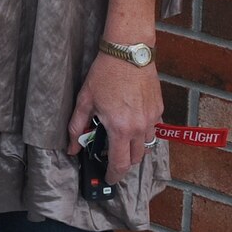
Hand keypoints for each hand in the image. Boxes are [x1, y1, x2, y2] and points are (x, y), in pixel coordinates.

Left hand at [66, 53, 161, 177]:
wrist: (129, 52)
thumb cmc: (105, 73)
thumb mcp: (85, 99)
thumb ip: (77, 126)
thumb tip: (72, 148)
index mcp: (120, 128)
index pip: (120, 163)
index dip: (113, 174)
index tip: (108, 178)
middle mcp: (140, 128)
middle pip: (135, 158)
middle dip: (123, 161)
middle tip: (110, 154)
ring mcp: (152, 119)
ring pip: (146, 145)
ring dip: (134, 146)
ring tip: (120, 135)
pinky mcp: (159, 109)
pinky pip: (153, 129)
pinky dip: (143, 131)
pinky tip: (131, 119)